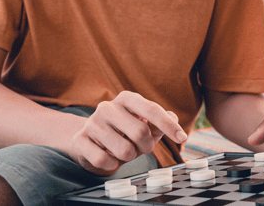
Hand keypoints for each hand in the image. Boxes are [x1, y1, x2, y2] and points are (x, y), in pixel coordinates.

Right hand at [69, 91, 187, 174]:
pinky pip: (104, 160)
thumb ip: (159, 122)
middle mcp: (108, 107)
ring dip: (129, 157)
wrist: (86, 139)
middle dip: (146, 147)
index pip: (151, 109)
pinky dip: (112, 165)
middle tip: (142, 148)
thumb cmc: (121, 132)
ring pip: (124, 150)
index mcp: (126, 99)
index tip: (182, 137)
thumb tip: (173, 119)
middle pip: (140, 132)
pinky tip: (108, 157)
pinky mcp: (80, 139)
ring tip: (122, 151)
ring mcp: (92, 122)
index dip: (169, 125)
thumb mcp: (142, 125)